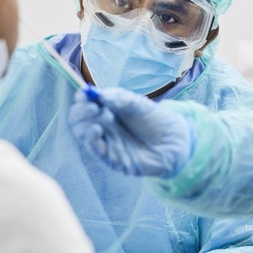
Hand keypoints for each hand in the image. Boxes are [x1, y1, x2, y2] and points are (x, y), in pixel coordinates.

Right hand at [68, 87, 194, 176]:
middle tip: (93, 107)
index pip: (84, 104)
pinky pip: (94, 149)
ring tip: (105, 116)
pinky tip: (97, 130)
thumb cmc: (156, 120)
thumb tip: (98, 94)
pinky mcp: (112, 158)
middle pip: (78, 120)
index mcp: (106, 110)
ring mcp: (106, 142)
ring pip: (82, 134)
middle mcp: (102, 126)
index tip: (86, 94)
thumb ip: (119, 98)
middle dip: (81, 111)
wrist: (174, 141)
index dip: (82, 99)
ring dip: (87, 123)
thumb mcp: (138, 104)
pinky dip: (91, 139)